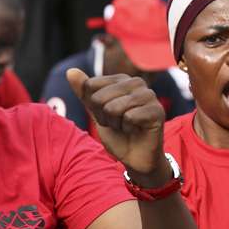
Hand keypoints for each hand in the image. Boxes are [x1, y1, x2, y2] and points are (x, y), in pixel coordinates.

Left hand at [67, 69, 168, 183]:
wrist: (134, 157)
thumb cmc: (116, 132)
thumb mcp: (95, 111)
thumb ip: (83, 92)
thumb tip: (71, 71)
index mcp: (121, 79)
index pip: (90, 86)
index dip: (94, 106)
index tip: (107, 114)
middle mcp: (137, 82)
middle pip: (99, 98)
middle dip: (104, 116)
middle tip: (118, 123)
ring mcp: (149, 95)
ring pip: (113, 108)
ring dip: (115, 123)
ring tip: (126, 126)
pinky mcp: (157, 111)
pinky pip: (129, 117)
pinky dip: (128, 129)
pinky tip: (136, 130)